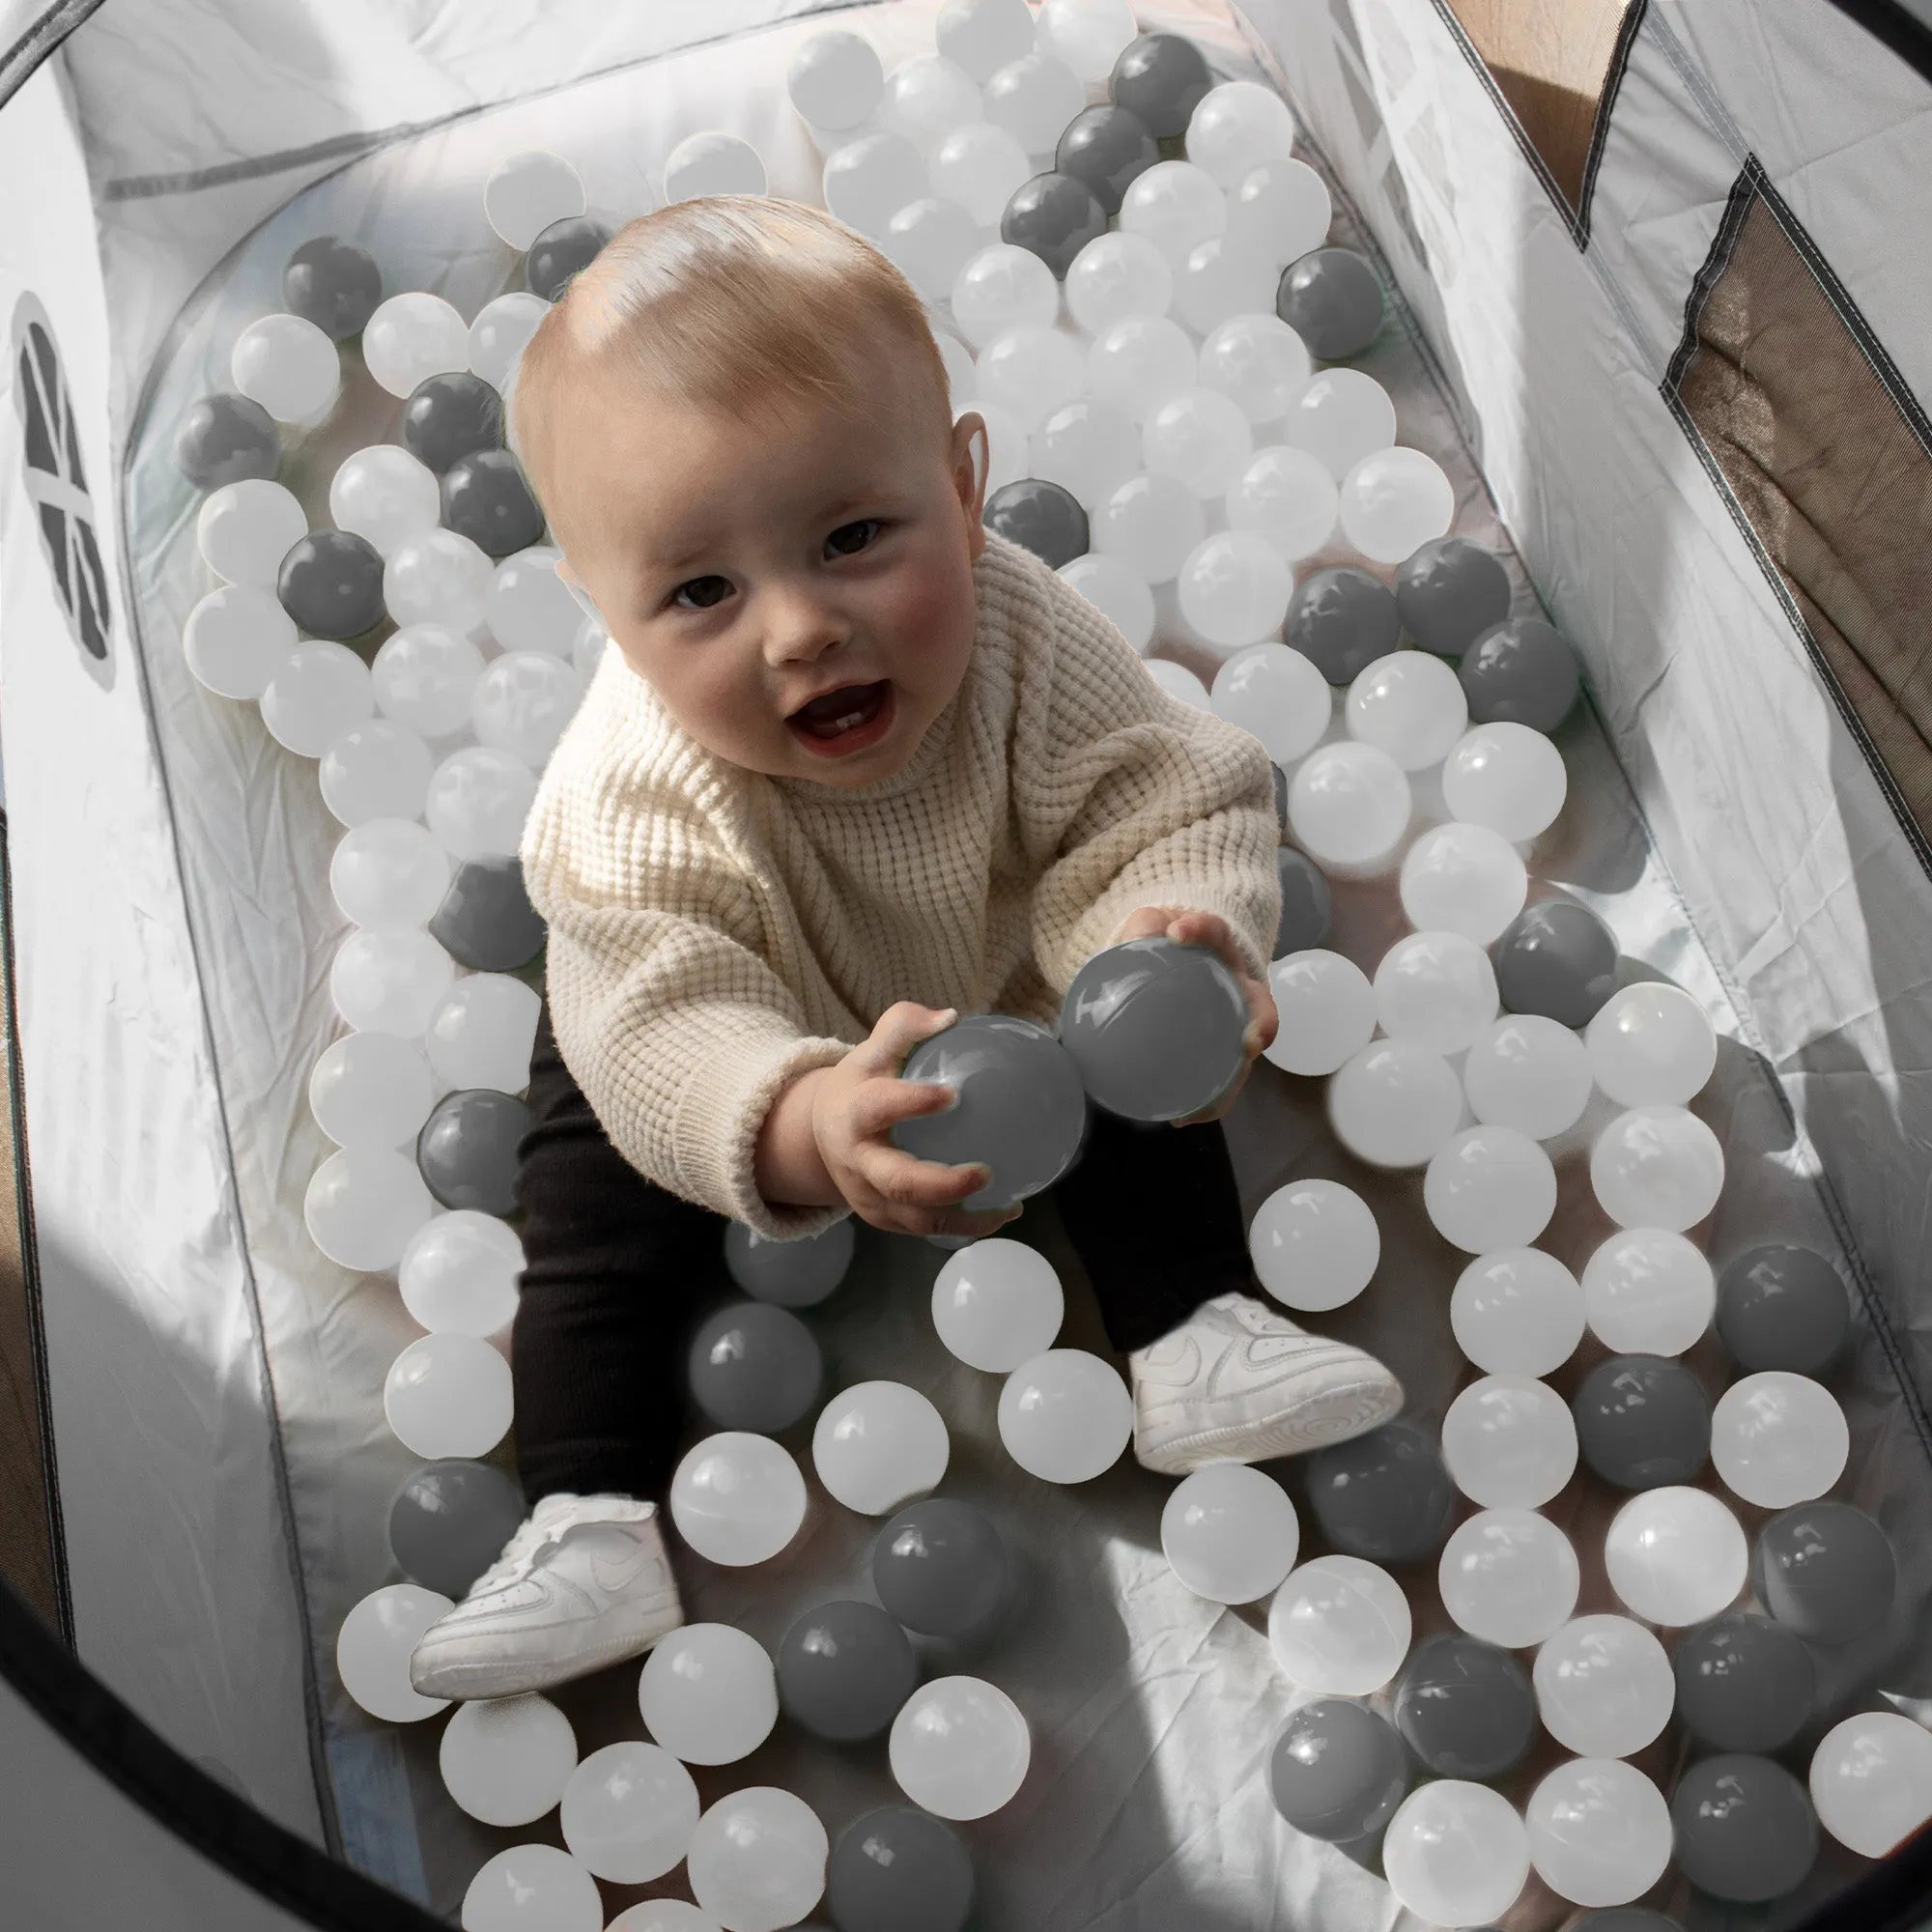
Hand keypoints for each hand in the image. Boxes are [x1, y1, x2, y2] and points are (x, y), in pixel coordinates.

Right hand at [810, 1002, 1024, 1240]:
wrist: (820, 1132)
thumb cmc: (860, 1083)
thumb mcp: (872, 1049)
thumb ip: (905, 1026)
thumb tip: (951, 1018)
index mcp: (853, 1113)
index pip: (879, 1107)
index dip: (913, 1103)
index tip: (954, 1094)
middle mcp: (857, 1161)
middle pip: (897, 1182)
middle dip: (943, 1184)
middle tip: (986, 1172)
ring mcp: (868, 1196)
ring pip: (916, 1219)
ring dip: (965, 1218)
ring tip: (1010, 1206)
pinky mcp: (884, 1218)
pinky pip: (925, 1229)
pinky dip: (965, 1227)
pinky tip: (1003, 1212)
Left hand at [1105, 907, 1278, 1126]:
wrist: (1170, 966)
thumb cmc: (1164, 946)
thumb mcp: (1150, 929)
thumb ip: (1144, 929)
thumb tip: (1140, 938)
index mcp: (1218, 950)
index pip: (1216, 933)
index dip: (1202, 931)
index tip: (1177, 933)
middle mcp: (1237, 988)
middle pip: (1261, 1007)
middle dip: (1262, 1026)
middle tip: (1250, 1043)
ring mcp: (1233, 1022)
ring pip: (1243, 1055)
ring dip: (1233, 1081)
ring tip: (1211, 1104)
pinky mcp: (1221, 1053)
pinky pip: (1220, 1081)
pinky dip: (1206, 1103)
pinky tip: (1181, 1118)